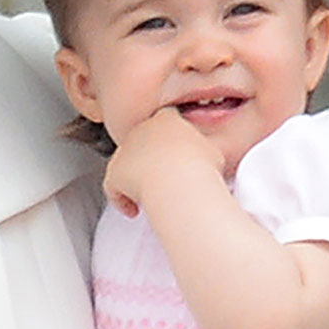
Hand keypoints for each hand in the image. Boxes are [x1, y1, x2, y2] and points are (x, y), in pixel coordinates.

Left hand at [104, 108, 225, 217]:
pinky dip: (123, 199)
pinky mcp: (114, 171)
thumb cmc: (200, 167)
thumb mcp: (214, 151)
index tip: (175, 156)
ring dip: (135, 181)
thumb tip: (207, 155)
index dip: (168, 141)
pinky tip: (134, 209)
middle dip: (149, 160)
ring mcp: (125, 150)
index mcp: (167, 119)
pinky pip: (114, 187)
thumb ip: (205, 149)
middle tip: (161, 179)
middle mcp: (142, 129)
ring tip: (148, 196)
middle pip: (142, 143)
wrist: (180, 181)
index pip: (164, 124)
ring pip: (126, 165)